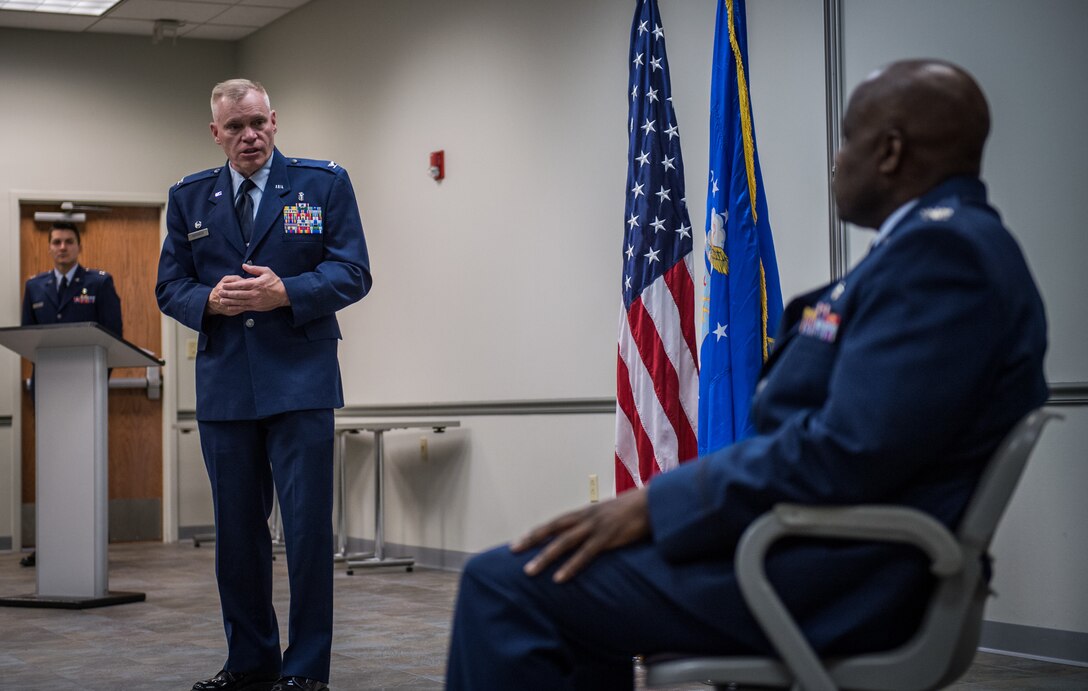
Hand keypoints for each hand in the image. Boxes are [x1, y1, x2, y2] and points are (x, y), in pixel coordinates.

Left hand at [206, 264, 290, 314]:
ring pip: (239, 302)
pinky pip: (244, 308)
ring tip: (221, 300)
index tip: (223, 285)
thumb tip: (244, 265)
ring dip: (229, 301)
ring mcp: (255, 301)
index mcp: (256, 284)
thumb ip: (254, 269)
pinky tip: (230, 307)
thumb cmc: (275, 282)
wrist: (284, 294)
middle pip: (238, 294)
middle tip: (219, 293)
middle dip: (227, 294)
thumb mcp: (266, 271)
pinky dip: (236, 308)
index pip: (240, 285)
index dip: (231, 286)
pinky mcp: (256, 307)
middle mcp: (254, 293)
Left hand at [511, 487, 649, 582]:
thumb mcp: (611, 516)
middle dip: (531, 539)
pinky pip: (585, 555)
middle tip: (513, 551)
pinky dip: (571, 567)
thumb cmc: (635, 511)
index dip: (538, 531)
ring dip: (545, 557)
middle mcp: (586, 518)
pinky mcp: (608, 538)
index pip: (556, 522)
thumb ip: (598, 525)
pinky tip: (559, 578)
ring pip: (563, 543)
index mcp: (586, 513)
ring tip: (529, 572)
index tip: (521, 541)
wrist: (655, 503)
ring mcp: (596, 528)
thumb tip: (589, 536)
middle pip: (552, 528)